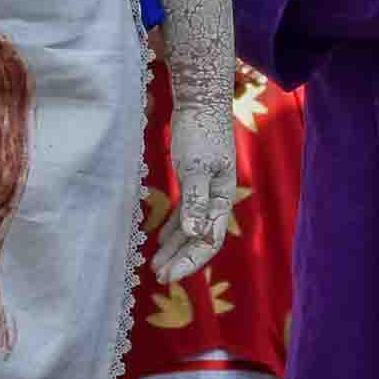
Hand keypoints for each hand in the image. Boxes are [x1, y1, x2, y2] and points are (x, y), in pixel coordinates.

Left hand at [153, 93, 236, 282]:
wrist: (201, 101)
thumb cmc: (200, 131)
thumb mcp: (196, 166)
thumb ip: (195, 200)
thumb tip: (194, 234)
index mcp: (223, 199)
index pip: (208, 240)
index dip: (190, 261)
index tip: (168, 275)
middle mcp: (216, 199)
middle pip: (199, 239)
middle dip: (180, 259)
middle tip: (158, 277)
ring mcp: (205, 191)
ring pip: (190, 228)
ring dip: (174, 247)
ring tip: (155, 266)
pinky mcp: (193, 181)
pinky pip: (184, 213)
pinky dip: (172, 228)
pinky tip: (159, 240)